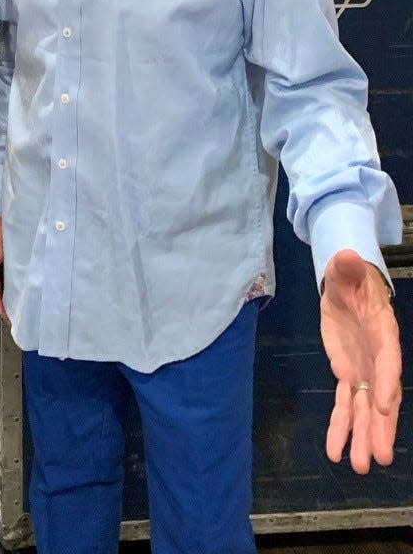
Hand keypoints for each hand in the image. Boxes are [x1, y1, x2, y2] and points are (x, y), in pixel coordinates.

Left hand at [320, 248, 401, 472]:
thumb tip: (347, 255)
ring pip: (363, 409)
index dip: (387, 383)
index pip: (388, 360)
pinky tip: (335, 451)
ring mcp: (364, 370)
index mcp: (382, 332)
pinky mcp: (347, 375)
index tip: (383, 408)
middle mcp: (378, 358)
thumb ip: (347, 267)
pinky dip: (339, 428)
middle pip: (381, 396)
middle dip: (379, 427)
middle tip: (380, 457)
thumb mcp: (346, 269)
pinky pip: (343, 405)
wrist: (347, 287)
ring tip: (360, 467)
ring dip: (362, 437)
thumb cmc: (350, 277)